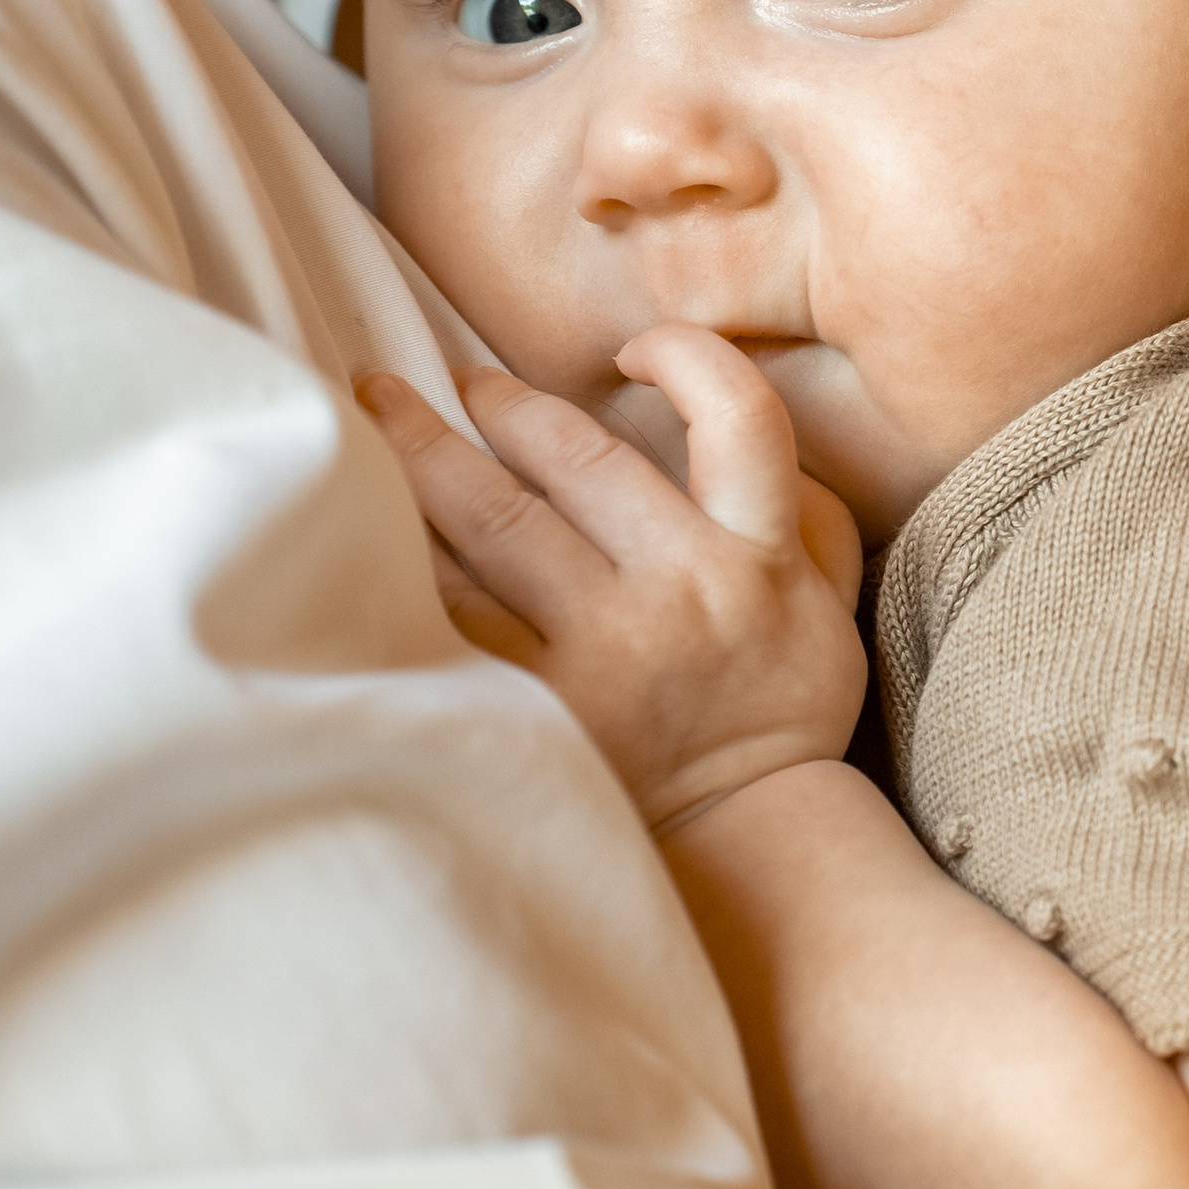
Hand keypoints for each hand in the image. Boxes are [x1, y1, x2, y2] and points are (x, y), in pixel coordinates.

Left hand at [357, 327, 868, 829]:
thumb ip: (806, 508)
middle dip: (497, 402)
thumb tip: (731, 420)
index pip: (739, 419)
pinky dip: (401, 560)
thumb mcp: (829, 601)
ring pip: (491, 526)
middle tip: (445, 376)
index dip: (686, 357)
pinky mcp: (535, 712)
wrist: (745, 840)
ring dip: (421, 453)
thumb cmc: (778, 704)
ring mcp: (599, 659)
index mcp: (756, 559)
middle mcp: (679, 597)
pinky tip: (359, 521)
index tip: (633, 347)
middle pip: (571, 459)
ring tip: (375, 410)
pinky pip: (451, 616)